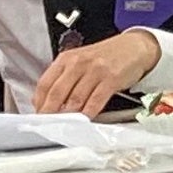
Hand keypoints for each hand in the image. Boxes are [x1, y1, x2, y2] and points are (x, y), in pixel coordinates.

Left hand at [30, 28, 162, 114]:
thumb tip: (46, 101)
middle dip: (50, 112)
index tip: (38, 114)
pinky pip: (95, 101)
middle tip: (47, 124)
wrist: (134, 47)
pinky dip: (88, 113)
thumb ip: (63, 78)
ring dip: (68, 115)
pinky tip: (84, 119)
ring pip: (75, 99)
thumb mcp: (80, 61)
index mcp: (66, 58)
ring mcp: (95, 71)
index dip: (39, 102)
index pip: (45, 83)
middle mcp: (78, 63)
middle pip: (57, 92)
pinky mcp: (111, 79)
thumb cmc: (106, 57)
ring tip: (64, 125)